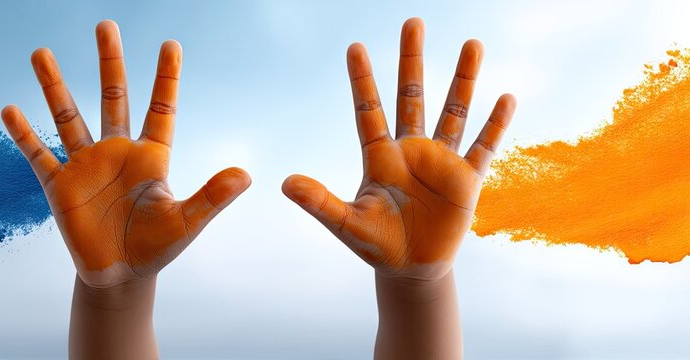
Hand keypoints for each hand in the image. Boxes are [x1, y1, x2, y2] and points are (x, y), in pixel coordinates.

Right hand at [1, 20, 250, 288]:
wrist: (120, 275)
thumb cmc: (156, 246)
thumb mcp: (187, 221)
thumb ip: (212, 197)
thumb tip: (247, 175)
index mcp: (150, 156)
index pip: (160, 108)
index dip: (166, 77)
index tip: (170, 44)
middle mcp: (117, 152)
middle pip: (113, 98)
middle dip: (109, 63)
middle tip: (106, 26)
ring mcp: (86, 165)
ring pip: (68, 117)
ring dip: (55, 86)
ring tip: (41, 52)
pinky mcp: (60, 186)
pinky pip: (39, 155)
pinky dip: (24, 134)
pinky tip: (10, 108)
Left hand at [282, 18, 515, 280]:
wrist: (411, 268)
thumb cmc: (377, 243)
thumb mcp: (346, 223)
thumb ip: (319, 202)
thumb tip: (284, 183)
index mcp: (379, 157)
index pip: (368, 111)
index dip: (362, 81)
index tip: (354, 47)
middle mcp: (410, 150)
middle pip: (411, 96)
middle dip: (411, 61)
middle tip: (413, 22)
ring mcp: (440, 162)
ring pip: (452, 112)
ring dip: (462, 80)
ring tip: (472, 44)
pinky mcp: (466, 180)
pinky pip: (483, 147)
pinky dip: (495, 125)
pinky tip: (506, 97)